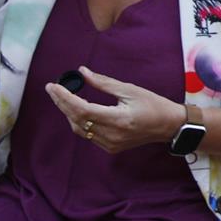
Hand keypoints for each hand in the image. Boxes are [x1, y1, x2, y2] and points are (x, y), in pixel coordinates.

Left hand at [44, 66, 187, 154]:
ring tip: (63, 97)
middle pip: (76, 120)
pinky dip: (79, 121)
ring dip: (69, 113)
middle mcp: (112, 135)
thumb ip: (104, 83)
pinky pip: (88, 135)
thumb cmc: (153, 104)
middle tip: (52, 88)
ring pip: (79, 129)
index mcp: (118, 119)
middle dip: (61, 103)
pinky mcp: (111, 147)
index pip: (82, 110)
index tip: (53, 86)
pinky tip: (78, 110)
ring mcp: (110, 144)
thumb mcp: (130, 90)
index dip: (65, 98)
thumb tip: (83, 72)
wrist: (169, 126)